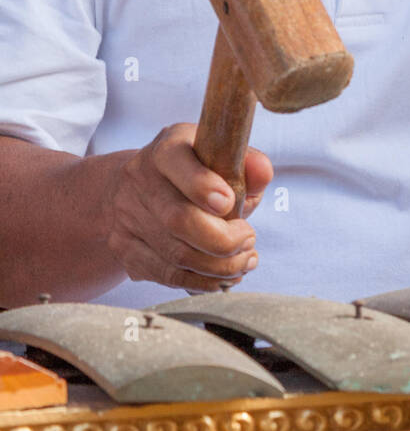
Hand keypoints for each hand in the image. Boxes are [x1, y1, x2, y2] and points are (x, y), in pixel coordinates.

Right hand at [101, 123, 272, 291]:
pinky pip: (166, 275)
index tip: (229, 202)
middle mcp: (140, 180)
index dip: (203, 185)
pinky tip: (223, 276)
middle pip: (178, 219)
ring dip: (219, 266)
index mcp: (167, 149)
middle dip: (223, 240)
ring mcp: (128, 217)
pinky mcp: (125, 248)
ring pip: (175, 255)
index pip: (176, 162)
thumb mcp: (218, 154)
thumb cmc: (191, 170)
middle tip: (249, 239)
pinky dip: (202, 282)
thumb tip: (262, 172)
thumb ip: (246, 162)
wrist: (133, 186)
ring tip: (245, 261)